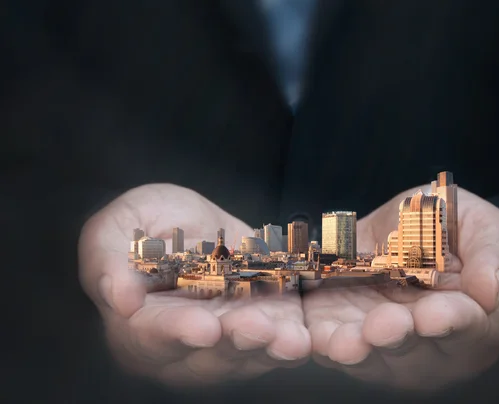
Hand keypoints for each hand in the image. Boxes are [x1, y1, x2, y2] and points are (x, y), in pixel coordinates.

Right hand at [78, 184, 310, 385]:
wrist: (192, 224)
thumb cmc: (145, 224)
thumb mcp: (117, 226)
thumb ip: (107, 258)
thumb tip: (117, 298)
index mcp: (141, 324)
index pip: (154, 335)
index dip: (177, 332)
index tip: (203, 327)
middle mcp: (184, 343)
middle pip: (209, 354)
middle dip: (236, 342)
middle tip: (258, 328)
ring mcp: (227, 339)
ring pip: (249, 353)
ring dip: (270, 347)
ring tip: (290, 338)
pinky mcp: (265, 326)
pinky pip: (279, 340)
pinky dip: (293, 338)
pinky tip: (305, 334)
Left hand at [303, 187, 498, 391]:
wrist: (403, 223)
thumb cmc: (453, 227)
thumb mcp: (483, 226)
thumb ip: (496, 254)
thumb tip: (491, 290)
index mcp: (472, 323)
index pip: (466, 329)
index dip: (450, 322)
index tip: (433, 315)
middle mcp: (428, 346)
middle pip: (413, 352)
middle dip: (395, 339)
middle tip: (382, 327)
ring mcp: (382, 344)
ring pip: (367, 357)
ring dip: (354, 350)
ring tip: (345, 342)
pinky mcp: (341, 331)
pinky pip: (328, 341)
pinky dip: (319, 340)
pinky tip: (310, 335)